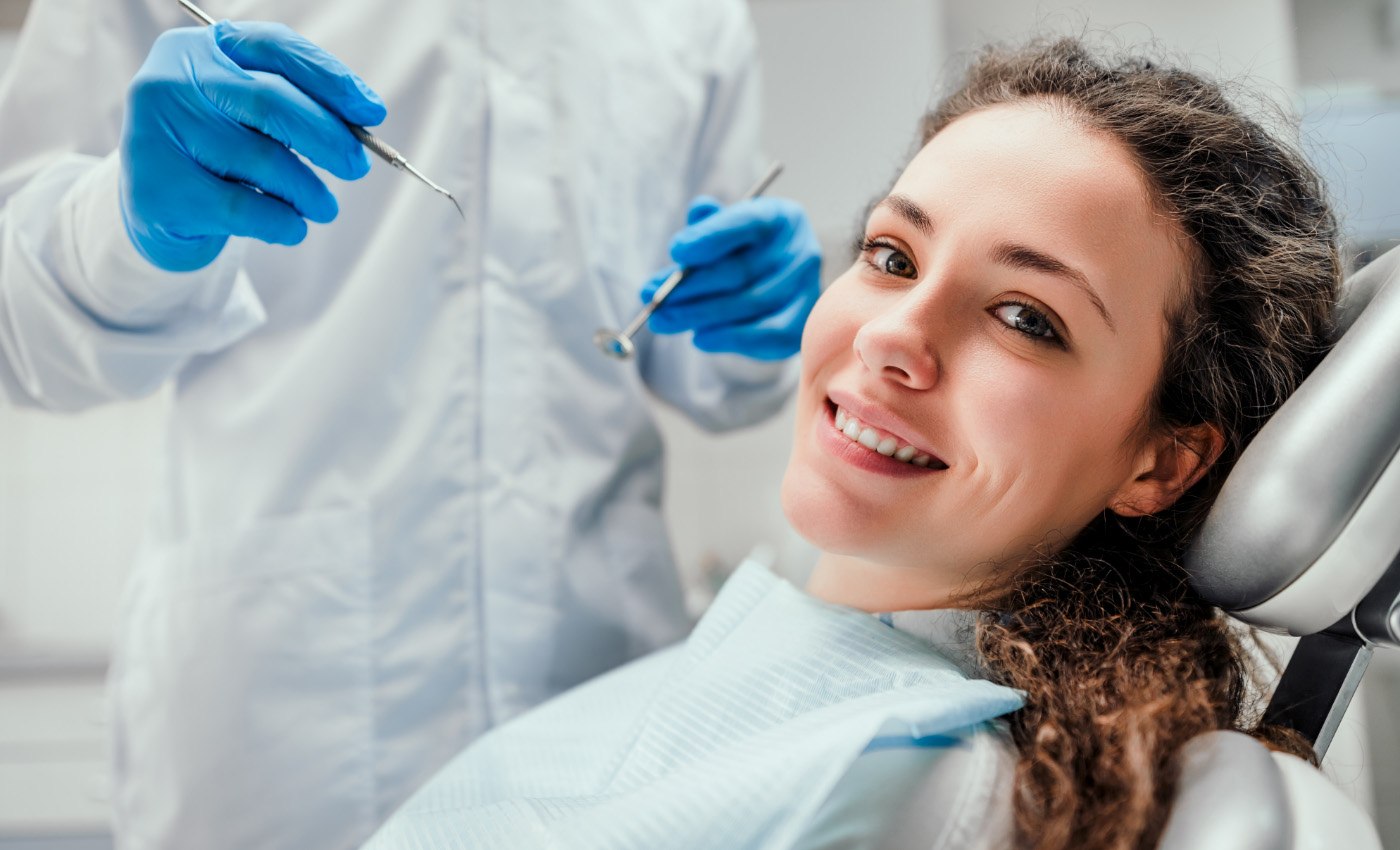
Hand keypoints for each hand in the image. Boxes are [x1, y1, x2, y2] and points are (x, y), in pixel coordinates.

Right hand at [119, 21, 385, 271]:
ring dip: (309, 190)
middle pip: (271, 102)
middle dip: (328, 137)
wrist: (156, 208)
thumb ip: (296, 103)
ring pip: (263, 160)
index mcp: (197, 49)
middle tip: (356, 167)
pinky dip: (283, 222)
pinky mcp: (159, 190)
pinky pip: (244, 208)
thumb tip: (365, 117)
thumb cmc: (217, 151)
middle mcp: (169, 82)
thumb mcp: (246, 114)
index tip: (372, 112)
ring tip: (324, 207)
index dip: (330, 78)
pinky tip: (292, 227)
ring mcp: (156, 134)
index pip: (274, 48)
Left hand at [643, 196, 821, 360]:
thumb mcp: (725, 230)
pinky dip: (730, 338)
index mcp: (779, 217)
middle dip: (691, 287)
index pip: (746, 222)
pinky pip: (767, 334)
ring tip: (664, 320)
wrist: (778, 285)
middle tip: (654, 299)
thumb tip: (699, 211)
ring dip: (701, 315)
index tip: (675, 251)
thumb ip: (709, 224)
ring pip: (749, 304)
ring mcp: (807, 288)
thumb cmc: (743, 252)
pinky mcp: (803, 323)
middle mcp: (801, 250)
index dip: (710, 237)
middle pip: (742, 270)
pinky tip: (699, 337)